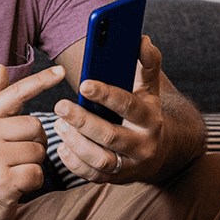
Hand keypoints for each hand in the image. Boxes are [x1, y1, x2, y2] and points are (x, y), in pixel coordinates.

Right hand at [0, 64, 65, 219]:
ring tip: (13, 171)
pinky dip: (32, 182)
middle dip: (35, 144)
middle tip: (16, 157)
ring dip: (33, 164)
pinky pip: (37, 173)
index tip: (60, 71)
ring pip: (39, 151)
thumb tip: (0, 67)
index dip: (40, 80)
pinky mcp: (2, 181)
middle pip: (36, 127)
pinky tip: (16, 186)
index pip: (15, 94)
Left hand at [53, 36, 168, 183]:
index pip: (128, 106)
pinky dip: (75, 163)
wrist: (160, 152)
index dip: (106, 95)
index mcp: (150, 118)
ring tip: (58, 125)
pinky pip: (93, 176)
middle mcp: (143, 145)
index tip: (83, 84)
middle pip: (111, 136)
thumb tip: (142, 39)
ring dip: (76, 143)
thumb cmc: (146, 111)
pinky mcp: (117, 180)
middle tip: (60, 106)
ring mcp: (130, 166)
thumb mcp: (149, 88)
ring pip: (101, 160)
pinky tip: (61, 146)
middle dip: (83, 121)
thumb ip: (147, 63)